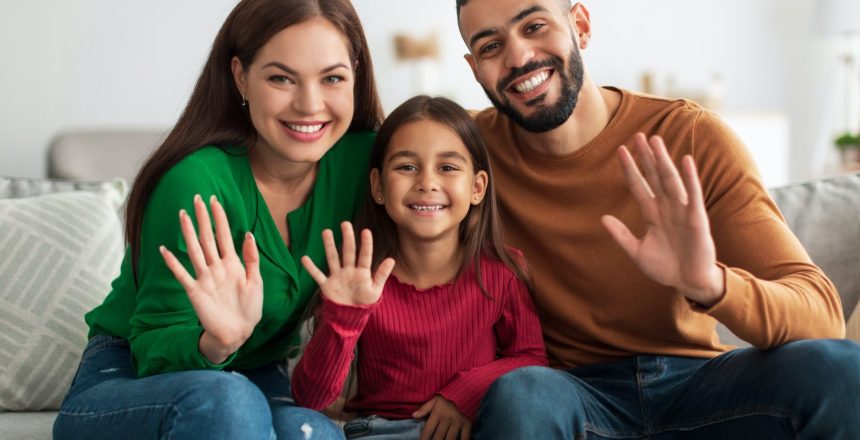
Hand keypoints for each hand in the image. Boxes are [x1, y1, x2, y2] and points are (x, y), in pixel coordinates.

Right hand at [160, 194, 262, 362]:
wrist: (238, 332)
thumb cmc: (249, 308)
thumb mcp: (256, 281)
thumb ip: (251, 258)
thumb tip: (248, 233)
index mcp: (233, 264)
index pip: (224, 235)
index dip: (220, 218)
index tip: (215, 200)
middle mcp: (217, 268)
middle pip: (208, 238)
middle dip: (203, 218)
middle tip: (197, 198)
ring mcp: (205, 278)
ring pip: (195, 250)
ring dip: (189, 233)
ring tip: (183, 215)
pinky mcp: (195, 291)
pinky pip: (182, 274)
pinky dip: (173, 263)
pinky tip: (164, 249)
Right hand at [301, 222, 393, 305]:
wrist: (350, 315)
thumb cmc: (364, 301)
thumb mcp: (375, 290)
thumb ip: (382, 275)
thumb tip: (391, 259)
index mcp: (362, 272)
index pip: (365, 256)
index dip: (366, 244)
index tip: (366, 231)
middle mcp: (349, 270)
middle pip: (348, 252)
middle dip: (347, 238)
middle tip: (345, 224)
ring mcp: (337, 276)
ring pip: (333, 258)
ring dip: (329, 246)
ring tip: (326, 231)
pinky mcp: (327, 285)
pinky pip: (318, 275)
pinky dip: (311, 268)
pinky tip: (305, 258)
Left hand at [413, 395, 470, 439]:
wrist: (464, 393)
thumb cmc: (446, 400)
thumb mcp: (434, 400)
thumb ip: (424, 409)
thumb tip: (413, 415)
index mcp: (437, 414)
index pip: (428, 430)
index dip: (423, 439)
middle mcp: (447, 419)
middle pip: (438, 436)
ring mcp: (457, 422)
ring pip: (450, 438)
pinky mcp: (467, 424)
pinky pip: (464, 437)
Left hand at [601, 133, 724, 305]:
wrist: (688, 282)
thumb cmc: (664, 267)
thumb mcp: (637, 252)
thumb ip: (621, 236)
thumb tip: (603, 218)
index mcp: (651, 214)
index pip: (638, 186)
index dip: (630, 169)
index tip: (620, 150)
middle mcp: (666, 208)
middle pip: (654, 176)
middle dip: (646, 157)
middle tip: (638, 135)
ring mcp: (682, 210)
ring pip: (670, 180)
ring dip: (663, 160)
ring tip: (655, 140)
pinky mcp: (697, 217)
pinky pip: (693, 194)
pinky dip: (690, 177)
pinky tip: (685, 160)